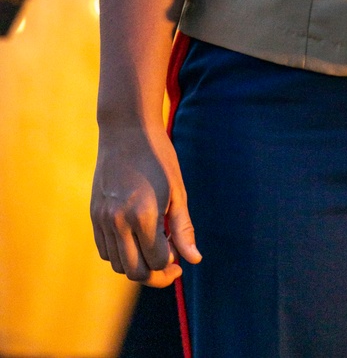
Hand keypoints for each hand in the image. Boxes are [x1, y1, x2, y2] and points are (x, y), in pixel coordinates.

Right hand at [91, 123, 200, 284]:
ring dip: (136, 265)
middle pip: (134, 272)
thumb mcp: (177, 191)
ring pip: (117, 264)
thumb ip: (183, 229)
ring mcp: (102, 220)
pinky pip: (104, 250)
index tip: (179, 256)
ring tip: (152, 248)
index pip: (157, 261)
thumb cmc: (159, 157)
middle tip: (169, 265)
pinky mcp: (93, 215)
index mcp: (143, 215)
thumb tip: (194, 260)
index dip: (171, 264)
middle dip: (154, 275)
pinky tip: (135, 240)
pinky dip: (120, 254)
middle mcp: (118, 222)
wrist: (127, 130)